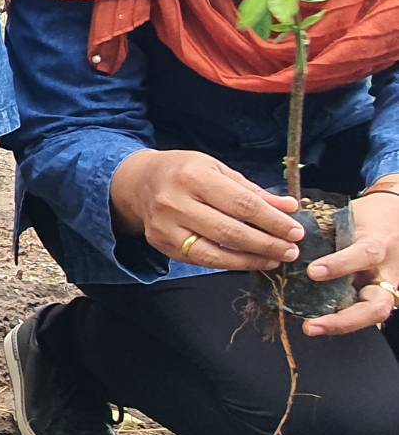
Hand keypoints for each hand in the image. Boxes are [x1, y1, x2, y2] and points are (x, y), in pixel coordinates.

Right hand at [111, 150, 303, 271]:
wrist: (138, 182)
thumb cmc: (184, 172)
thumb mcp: (218, 170)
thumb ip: (253, 191)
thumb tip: (289, 208)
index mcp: (194, 176)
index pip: (242, 204)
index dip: (272, 221)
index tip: (295, 232)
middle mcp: (175, 202)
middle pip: (230, 232)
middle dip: (266, 244)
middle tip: (291, 251)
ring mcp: (165, 226)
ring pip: (214, 253)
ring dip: (250, 260)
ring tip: (274, 260)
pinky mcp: (160, 244)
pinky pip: (200, 260)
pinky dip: (229, 263)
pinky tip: (248, 261)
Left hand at [303, 190, 398, 336]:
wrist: (397, 220)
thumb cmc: (370, 216)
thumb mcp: (352, 215)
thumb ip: (325, 227)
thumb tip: (286, 235)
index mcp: (379, 244)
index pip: (365, 255)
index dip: (340, 265)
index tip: (313, 271)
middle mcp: (386, 273)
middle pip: (376, 306)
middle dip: (344, 319)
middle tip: (311, 325)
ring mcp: (387, 289)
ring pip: (373, 315)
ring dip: (341, 325)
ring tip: (311, 328)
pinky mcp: (381, 297)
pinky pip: (363, 313)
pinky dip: (341, 320)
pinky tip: (317, 323)